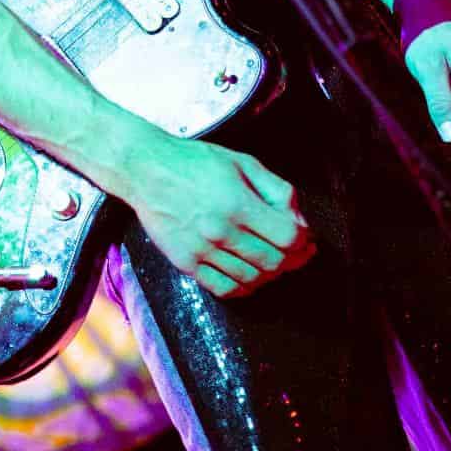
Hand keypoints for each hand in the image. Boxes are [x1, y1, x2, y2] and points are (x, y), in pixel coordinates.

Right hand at [124, 131, 314, 298]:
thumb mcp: (243, 163)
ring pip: (252, 279)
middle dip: (292, 259)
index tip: (304, 237)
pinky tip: (247, 273)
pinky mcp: (186, 263)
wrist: (146, 170)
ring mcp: (202, 251)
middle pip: (274, 262)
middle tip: (294, 251)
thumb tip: (299, 221)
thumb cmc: (194, 162)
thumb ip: (277, 190)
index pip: (288, 238)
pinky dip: (243, 287)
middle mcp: (221, 231)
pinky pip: (224, 289)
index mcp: (238, 203)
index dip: (303, 240)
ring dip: (269, 273)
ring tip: (270, 259)